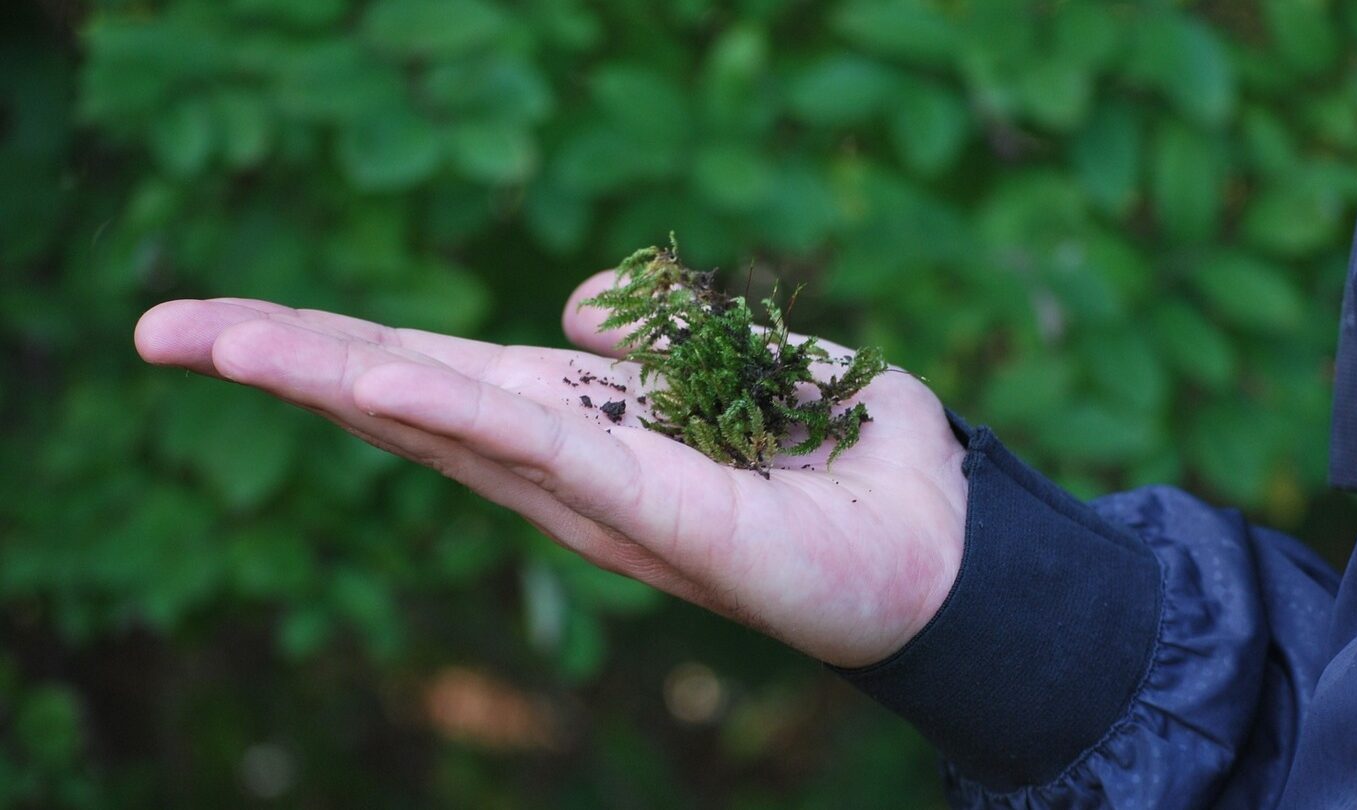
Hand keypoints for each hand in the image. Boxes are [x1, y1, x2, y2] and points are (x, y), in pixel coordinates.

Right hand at [133, 273, 966, 667]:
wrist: (943, 542)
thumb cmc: (846, 453)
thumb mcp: (744, 358)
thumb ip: (656, 329)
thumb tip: (565, 308)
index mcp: (584, 422)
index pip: (438, 375)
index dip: (336, 346)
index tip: (228, 322)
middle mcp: (573, 466)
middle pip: (409, 401)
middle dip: (286, 364)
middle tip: (158, 329)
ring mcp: (606, 501)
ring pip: (451, 426)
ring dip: (333, 380)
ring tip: (214, 342)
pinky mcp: (665, 520)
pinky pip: (553, 455)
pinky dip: (464, 416)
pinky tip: (379, 383)